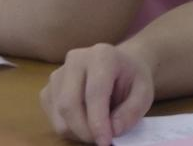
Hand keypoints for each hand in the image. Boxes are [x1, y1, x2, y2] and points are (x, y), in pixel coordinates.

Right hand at [40, 43, 154, 143]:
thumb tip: (113, 129)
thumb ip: (132, 111)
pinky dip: (69, 128)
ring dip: (77, 131)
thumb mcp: (144, 92)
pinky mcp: (48, 89)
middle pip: (69, 104)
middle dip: (85, 130)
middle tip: (101, 140)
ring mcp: (58, 74)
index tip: (106, 141)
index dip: (98, 122)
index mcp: (102, 55)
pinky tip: (85, 122)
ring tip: (97, 128)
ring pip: (59, 114)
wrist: (118, 66)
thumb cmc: (131, 79)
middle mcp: (75, 59)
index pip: (94, 93)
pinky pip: (53, 117)